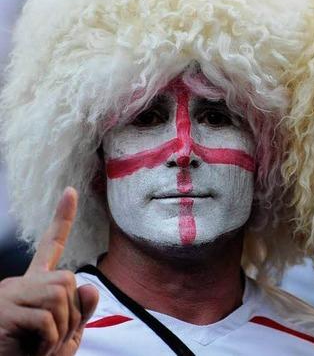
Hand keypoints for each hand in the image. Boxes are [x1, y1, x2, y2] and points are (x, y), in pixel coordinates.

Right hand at [0, 187, 99, 355]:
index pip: (50, 246)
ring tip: (44, 345)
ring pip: (59, 295)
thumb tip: (88, 286)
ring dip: (62, 327)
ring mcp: (8, 297)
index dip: (62, 219)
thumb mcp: (67, 334)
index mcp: (35, 285)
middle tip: (55, 337)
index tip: (70, 192)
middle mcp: (19, 284)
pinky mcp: (2, 313)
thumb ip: (80, 310)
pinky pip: (46, 318)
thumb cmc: (35, 355)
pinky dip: (50, 339)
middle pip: (67, 278)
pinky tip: (35, 349)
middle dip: (72, 312)